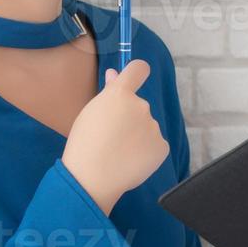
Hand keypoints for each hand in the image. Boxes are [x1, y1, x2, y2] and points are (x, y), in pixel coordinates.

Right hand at [61, 59, 169, 215]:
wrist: (93, 177)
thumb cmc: (85, 144)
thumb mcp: (91, 112)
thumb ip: (107, 92)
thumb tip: (114, 73)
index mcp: (121, 95)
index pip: (138, 69)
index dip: (136, 72)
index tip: (133, 78)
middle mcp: (141, 107)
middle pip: (138, 106)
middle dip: (128, 117)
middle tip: (110, 137)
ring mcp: (153, 127)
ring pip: (146, 127)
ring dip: (136, 136)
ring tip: (117, 152)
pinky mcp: (162, 147)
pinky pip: (154, 145)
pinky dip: (145, 152)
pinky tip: (129, 161)